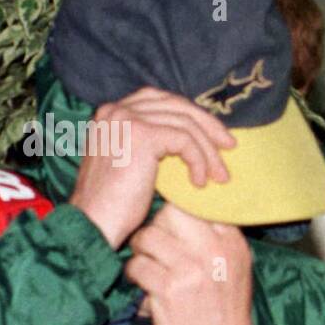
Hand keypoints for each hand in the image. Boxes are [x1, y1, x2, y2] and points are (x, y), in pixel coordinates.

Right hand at [69, 87, 235, 249]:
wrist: (94, 223)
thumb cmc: (115, 204)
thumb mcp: (134, 162)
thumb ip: (154, 142)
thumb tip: (194, 138)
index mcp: (113, 112)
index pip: (163, 101)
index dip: (193, 116)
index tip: (215, 137)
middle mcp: (117, 109)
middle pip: (177, 105)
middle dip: (208, 125)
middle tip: (230, 146)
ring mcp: (126, 119)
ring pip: (186, 124)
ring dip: (209, 150)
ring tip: (220, 175)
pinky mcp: (141, 134)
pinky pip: (185, 140)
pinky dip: (198, 160)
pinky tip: (200, 182)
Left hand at [124, 203, 252, 324]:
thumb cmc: (225, 306)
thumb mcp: (236, 265)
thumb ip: (218, 236)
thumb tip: (188, 206)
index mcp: (231, 241)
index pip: (198, 205)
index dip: (178, 210)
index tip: (172, 223)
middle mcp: (213, 251)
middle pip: (170, 214)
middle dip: (156, 226)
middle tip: (155, 243)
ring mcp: (189, 269)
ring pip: (147, 237)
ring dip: (141, 251)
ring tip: (147, 263)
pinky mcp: (168, 288)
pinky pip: (137, 265)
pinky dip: (134, 274)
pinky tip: (143, 283)